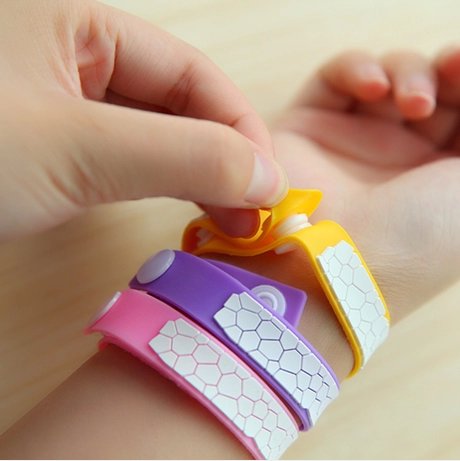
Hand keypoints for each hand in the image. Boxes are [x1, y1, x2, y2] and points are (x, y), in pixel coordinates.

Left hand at [0, 0, 285, 241]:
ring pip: (159, 139)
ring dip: (201, 178)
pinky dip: (165, 189)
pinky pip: (131, 165)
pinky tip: (187, 210)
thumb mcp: (75, 147)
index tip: (271, 182)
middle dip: (225, 158)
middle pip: (180, 106)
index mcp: (82, 27)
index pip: (190, 73)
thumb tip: (265, 175)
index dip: (239, 127)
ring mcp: (68, 111)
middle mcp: (79, 62)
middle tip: (256, 212)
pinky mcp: (58, 154)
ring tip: (232, 219)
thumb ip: (180, 155)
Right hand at [271, 48, 459, 318]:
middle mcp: (396, 154)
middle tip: (445, 79)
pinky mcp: (310, 126)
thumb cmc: (421, 236)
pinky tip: (371, 87)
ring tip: (410, 102)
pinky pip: (334, 77)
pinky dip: (356, 68)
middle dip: (440, 74)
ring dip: (405, 72)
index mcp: (438, 170)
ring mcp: (352, 139)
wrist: (342, 261)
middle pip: (424, 87)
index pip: (459, 110)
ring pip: (384, 75)